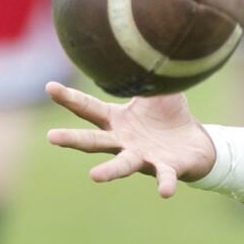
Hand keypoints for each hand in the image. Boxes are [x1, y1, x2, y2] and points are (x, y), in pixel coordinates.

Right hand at [45, 81, 215, 197]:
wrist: (194, 143)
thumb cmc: (169, 116)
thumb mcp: (155, 92)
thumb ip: (144, 77)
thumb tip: (136, 52)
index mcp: (118, 121)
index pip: (89, 108)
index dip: (69, 98)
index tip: (49, 86)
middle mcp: (124, 142)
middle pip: (94, 141)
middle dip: (73, 139)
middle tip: (51, 137)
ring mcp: (143, 157)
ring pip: (123, 164)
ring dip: (109, 171)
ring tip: (94, 176)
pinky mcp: (166, 167)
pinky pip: (165, 176)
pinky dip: (164, 184)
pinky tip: (165, 192)